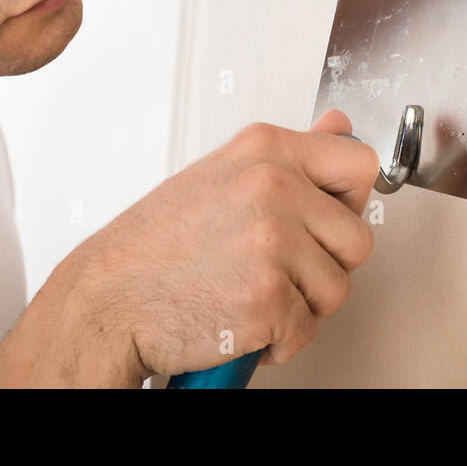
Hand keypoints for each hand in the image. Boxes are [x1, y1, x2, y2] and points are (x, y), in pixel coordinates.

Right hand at [0, 110, 377, 386]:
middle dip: (324, 266)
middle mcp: (274, 187)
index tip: (327, 219)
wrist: (107, 301)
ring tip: (253, 293)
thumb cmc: (156, 246)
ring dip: (302, 305)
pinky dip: (278, 340)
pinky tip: (242, 320)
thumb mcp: (223, 175)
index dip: (350, 201)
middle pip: (357, 238)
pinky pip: (306, 329)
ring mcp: (273, 242)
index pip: (359, 162)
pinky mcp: (269, 297)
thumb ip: (290, 156)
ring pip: (337, 289)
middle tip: (276, 269)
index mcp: (266, 149)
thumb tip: (340, 126)